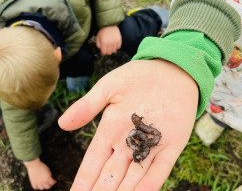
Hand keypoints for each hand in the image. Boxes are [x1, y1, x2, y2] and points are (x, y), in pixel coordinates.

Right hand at [23, 157, 55, 189]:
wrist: (34, 165)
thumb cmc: (41, 166)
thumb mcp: (48, 170)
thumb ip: (49, 175)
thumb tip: (49, 178)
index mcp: (47, 178)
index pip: (52, 183)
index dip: (54, 182)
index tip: (54, 181)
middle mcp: (42, 182)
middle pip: (48, 187)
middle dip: (50, 185)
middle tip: (50, 183)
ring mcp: (37, 183)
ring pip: (42, 188)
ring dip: (44, 187)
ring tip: (44, 184)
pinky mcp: (33, 182)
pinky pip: (35, 187)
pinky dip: (37, 187)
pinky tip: (39, 185)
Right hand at [58, 59, 198, 190]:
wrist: (171, 70)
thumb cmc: (138, 77)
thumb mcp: (109, 87)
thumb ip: (88, 106)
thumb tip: (61, 124)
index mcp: (111, 132)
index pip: (92, 163)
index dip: (83, 181)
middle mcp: (128, 145)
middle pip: (110, 176)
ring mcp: (150, 146)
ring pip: (133, 178)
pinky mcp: (171, 145)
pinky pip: (160, 169)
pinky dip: (150, 184)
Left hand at [96, 25, 121, 54]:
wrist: (109, 24)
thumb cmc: (103, 31)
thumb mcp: (98, 37)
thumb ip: (98, 45)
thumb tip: (101, 50)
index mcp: (104, 42)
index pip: (104, 53)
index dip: (103, 53)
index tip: (103, 51)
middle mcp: (110, 43)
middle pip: (109, 53)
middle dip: (107, 51)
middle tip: (107, 48)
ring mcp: (115, 42)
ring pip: (114, 51)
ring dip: (112, 49)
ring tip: (110, 46)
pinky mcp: (119, 40)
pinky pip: (118, 47)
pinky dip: (116, 47)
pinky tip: (114, 44)